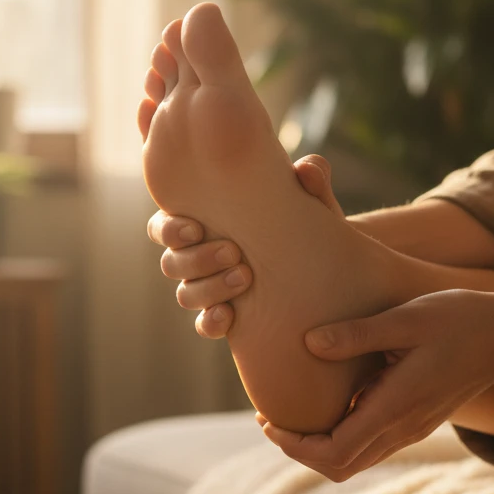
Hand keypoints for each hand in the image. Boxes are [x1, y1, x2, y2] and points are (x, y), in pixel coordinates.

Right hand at [147, 154, 344, 337]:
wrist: (329, 270)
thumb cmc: (308, 226)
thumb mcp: (313, 202)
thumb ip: (311, 181)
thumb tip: (307, 168)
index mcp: (205, 223)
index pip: (164, 227)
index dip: (169, 230)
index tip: (196, 228)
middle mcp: (199, 257)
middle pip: (171, 264)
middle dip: (197, 259)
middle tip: (233, 251)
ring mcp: (210, 289)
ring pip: (186, 295)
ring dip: (210, 288)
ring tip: (245, 277)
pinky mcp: (225, 316)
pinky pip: (205, 325)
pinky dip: (211, 321)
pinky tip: (230, 315)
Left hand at [258, 289, 493, 480]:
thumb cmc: (460, 319)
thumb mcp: (406, 318)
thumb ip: (357, 334)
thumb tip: (308, 343)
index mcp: (395, 408)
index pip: (334, 453)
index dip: (294, 446)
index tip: (269, 420)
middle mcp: (403, 428)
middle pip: (340, 466)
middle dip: (300, 450)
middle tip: (271, 418)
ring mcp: (413, 428)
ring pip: (356, 459)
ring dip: (319, 445)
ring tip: (290, 412)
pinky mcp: (417, 420)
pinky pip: (371, 444)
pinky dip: (341, 435)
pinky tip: (328, 402)